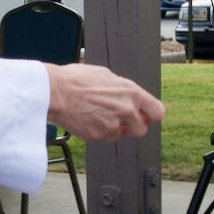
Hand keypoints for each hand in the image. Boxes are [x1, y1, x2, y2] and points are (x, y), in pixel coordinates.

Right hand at [44, 63, 162, 140]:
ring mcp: (113, 125)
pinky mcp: (98, 135)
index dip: (150, 116)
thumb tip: (128, 96)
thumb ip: (123, 89)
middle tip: (120, 120)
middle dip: (132, 127)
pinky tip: (87, 118)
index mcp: (132, 93)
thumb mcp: (106, 75)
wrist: (56, 91)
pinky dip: (96, 131)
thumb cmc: (77, 79)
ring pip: (119, 135)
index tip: (144, 116)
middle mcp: (126, 110)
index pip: (157, 112)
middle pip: (141, 130)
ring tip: (96, 115)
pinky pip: (102, 137)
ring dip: (112, 129)